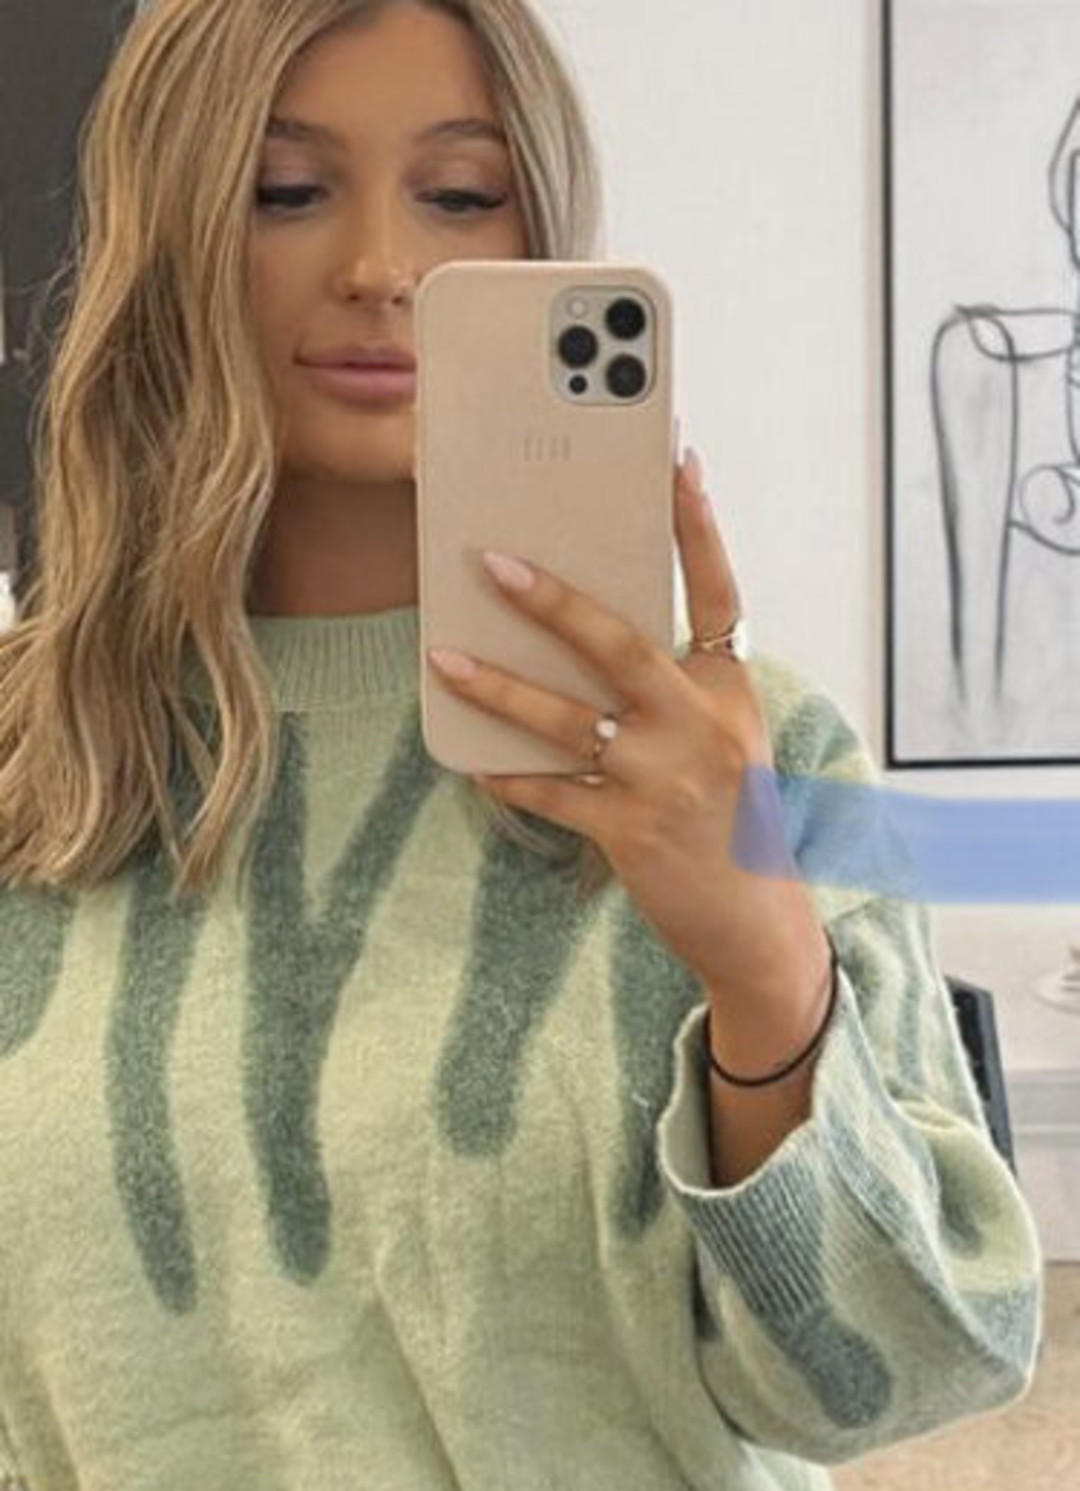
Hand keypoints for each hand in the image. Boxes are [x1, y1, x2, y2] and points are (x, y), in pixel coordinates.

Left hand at [427, 450, 814, 997]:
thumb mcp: (722, 735)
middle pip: (621, 645)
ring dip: (498, 687)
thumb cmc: (729, 815)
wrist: (755, 918)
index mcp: (728, 689)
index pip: (717, 592)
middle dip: (553, 602)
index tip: (676, 459)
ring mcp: (665, 780)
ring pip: (567, 721)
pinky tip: (466, 758)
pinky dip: (505, 774)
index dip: (696, 526)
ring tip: (442, 657)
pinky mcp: (631, 832)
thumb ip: (673, 683)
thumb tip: (584, 630)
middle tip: (491, 561)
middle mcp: (702, 726)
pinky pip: (550, 793)